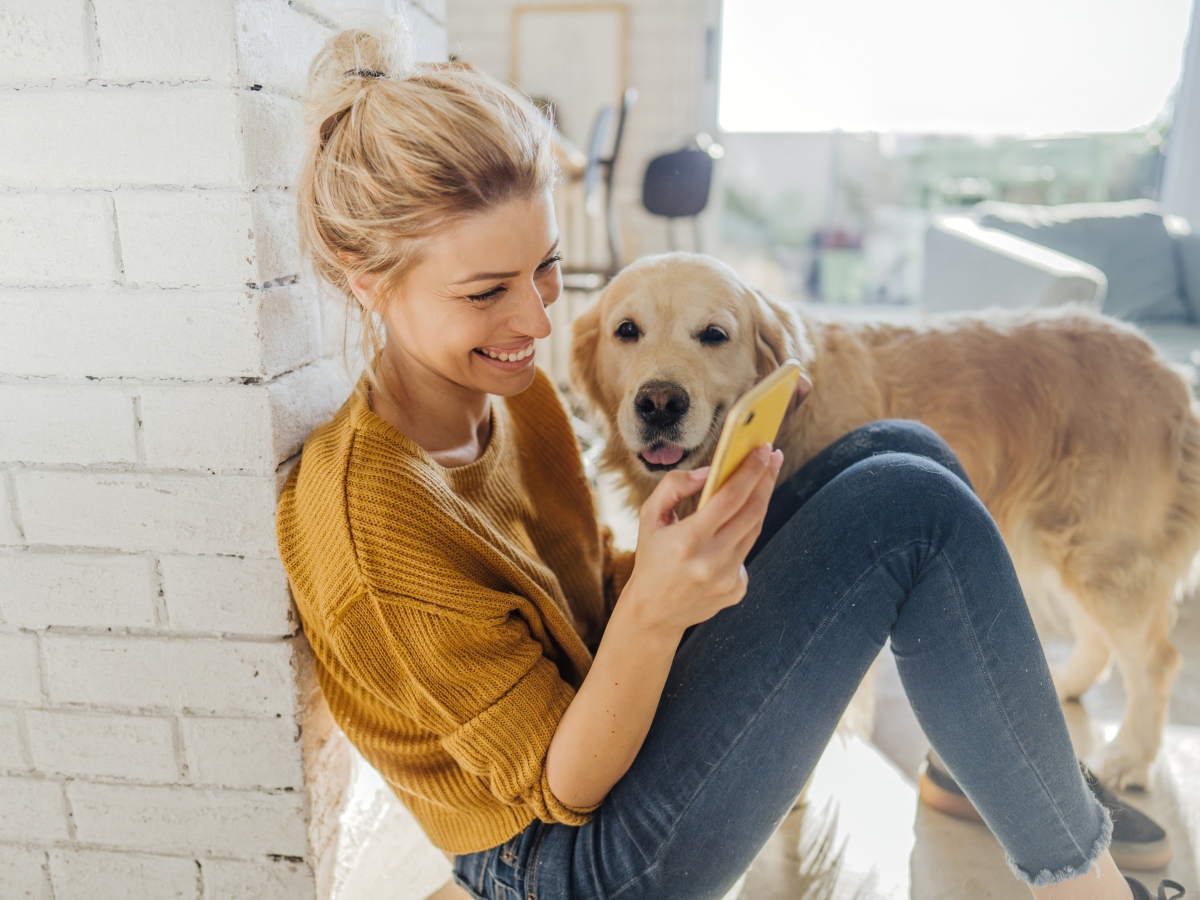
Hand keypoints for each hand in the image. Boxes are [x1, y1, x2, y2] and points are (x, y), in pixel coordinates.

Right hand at [619, 444, 783, 635]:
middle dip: (766, 479)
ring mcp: (727, 579)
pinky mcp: (737, 590)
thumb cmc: (651, 557)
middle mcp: (711, 561)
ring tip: (764, 479)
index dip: (751, 471)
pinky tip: (734, 526)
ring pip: (754, 529)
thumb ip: (674, 487)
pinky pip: (746, 552)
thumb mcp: (649, 517)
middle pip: (752, 511)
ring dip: (761, 501)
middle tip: (772, 455)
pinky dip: (742, 534)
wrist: (653, 612)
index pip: (730, 498)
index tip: (764, 449)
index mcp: (687, 541)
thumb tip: (710, 471)